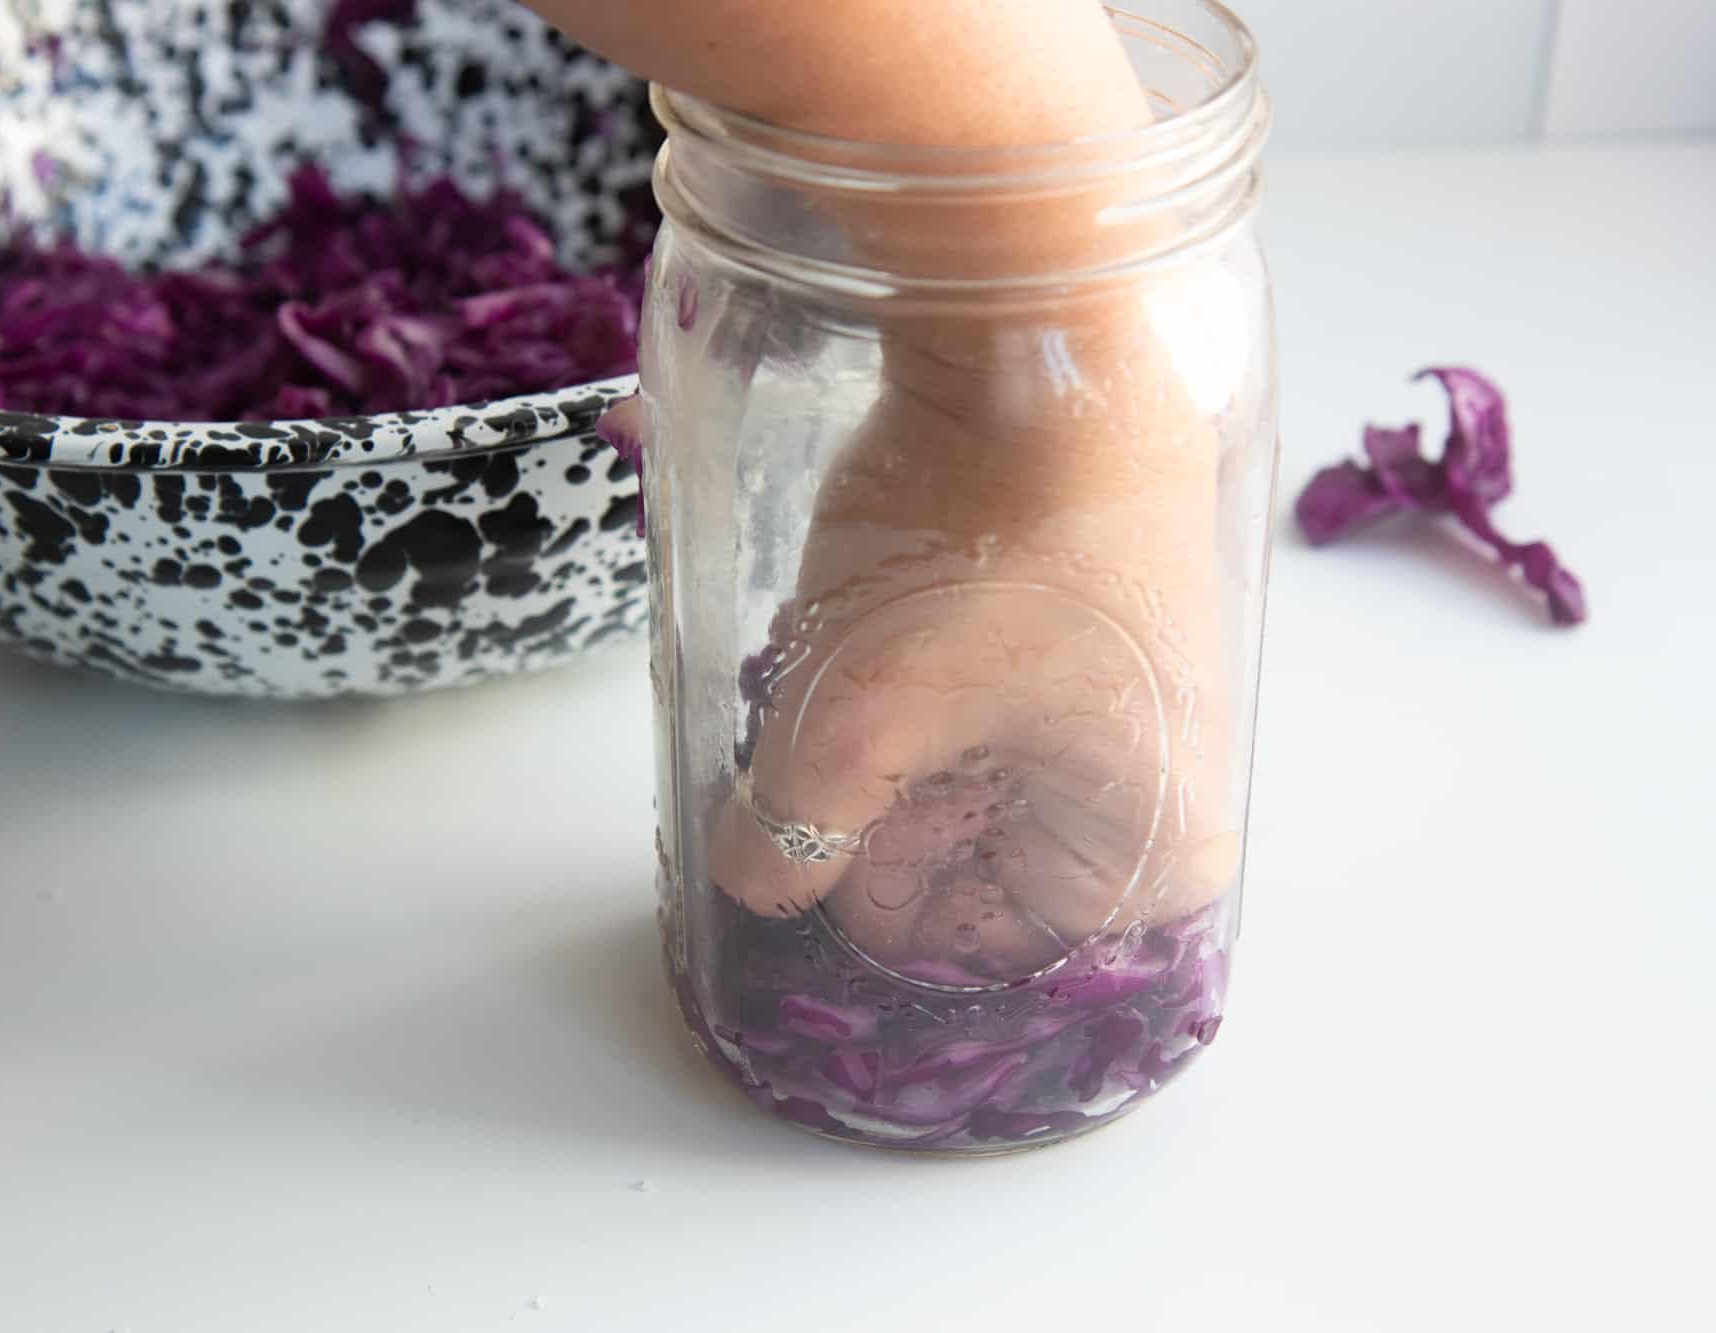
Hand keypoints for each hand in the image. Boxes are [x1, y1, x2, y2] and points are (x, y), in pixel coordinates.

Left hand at [709, 290, 1244, 982]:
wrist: (1037, 335)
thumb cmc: (991, 538)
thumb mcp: (857, 716)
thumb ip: (790, 828)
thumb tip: (756, 879)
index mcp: (1144, 859)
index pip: (969, 949)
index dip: (861, 906)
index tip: (782, 863)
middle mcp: (1146, 800)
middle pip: (955, 863)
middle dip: (855, 812)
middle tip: (795, 744)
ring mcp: (1108, 710)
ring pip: (940, 777)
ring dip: (860, 741)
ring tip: (830, 664)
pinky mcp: (1069, 635)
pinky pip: (954, 700)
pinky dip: (886, 681)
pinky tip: (852, 629)